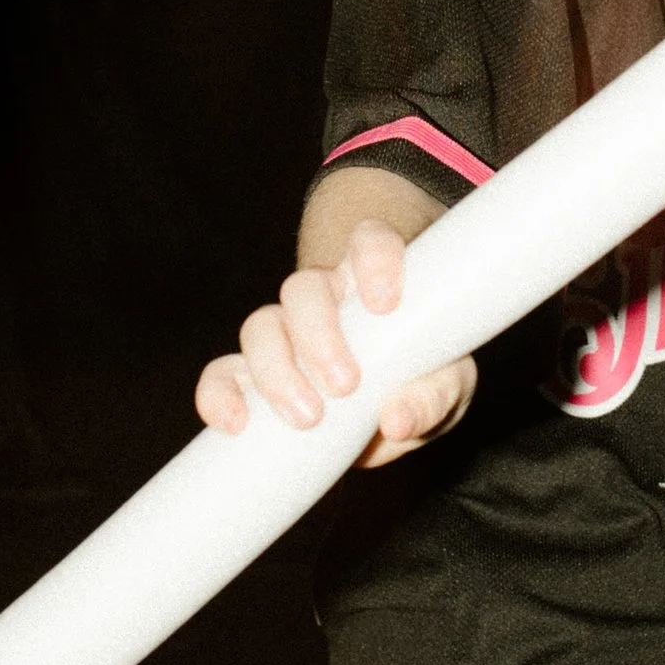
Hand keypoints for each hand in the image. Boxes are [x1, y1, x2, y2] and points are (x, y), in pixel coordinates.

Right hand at [194, 220, 476, 467]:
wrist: (386, 407)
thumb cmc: (421, 379)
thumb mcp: (444, 388)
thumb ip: (432, 399)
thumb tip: (396, 420)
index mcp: (373, 283)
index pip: (370, 242)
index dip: (374, 259)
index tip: (385, 304)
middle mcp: (324, 299)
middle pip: (304, 288)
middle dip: (318, 335)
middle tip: (345, 385)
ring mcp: (283, 334)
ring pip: (260, 326)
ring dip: (276, 369)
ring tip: (306, 417)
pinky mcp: (252, 376)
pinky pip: (223, 374)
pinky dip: (220, 394)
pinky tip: (234, 423)